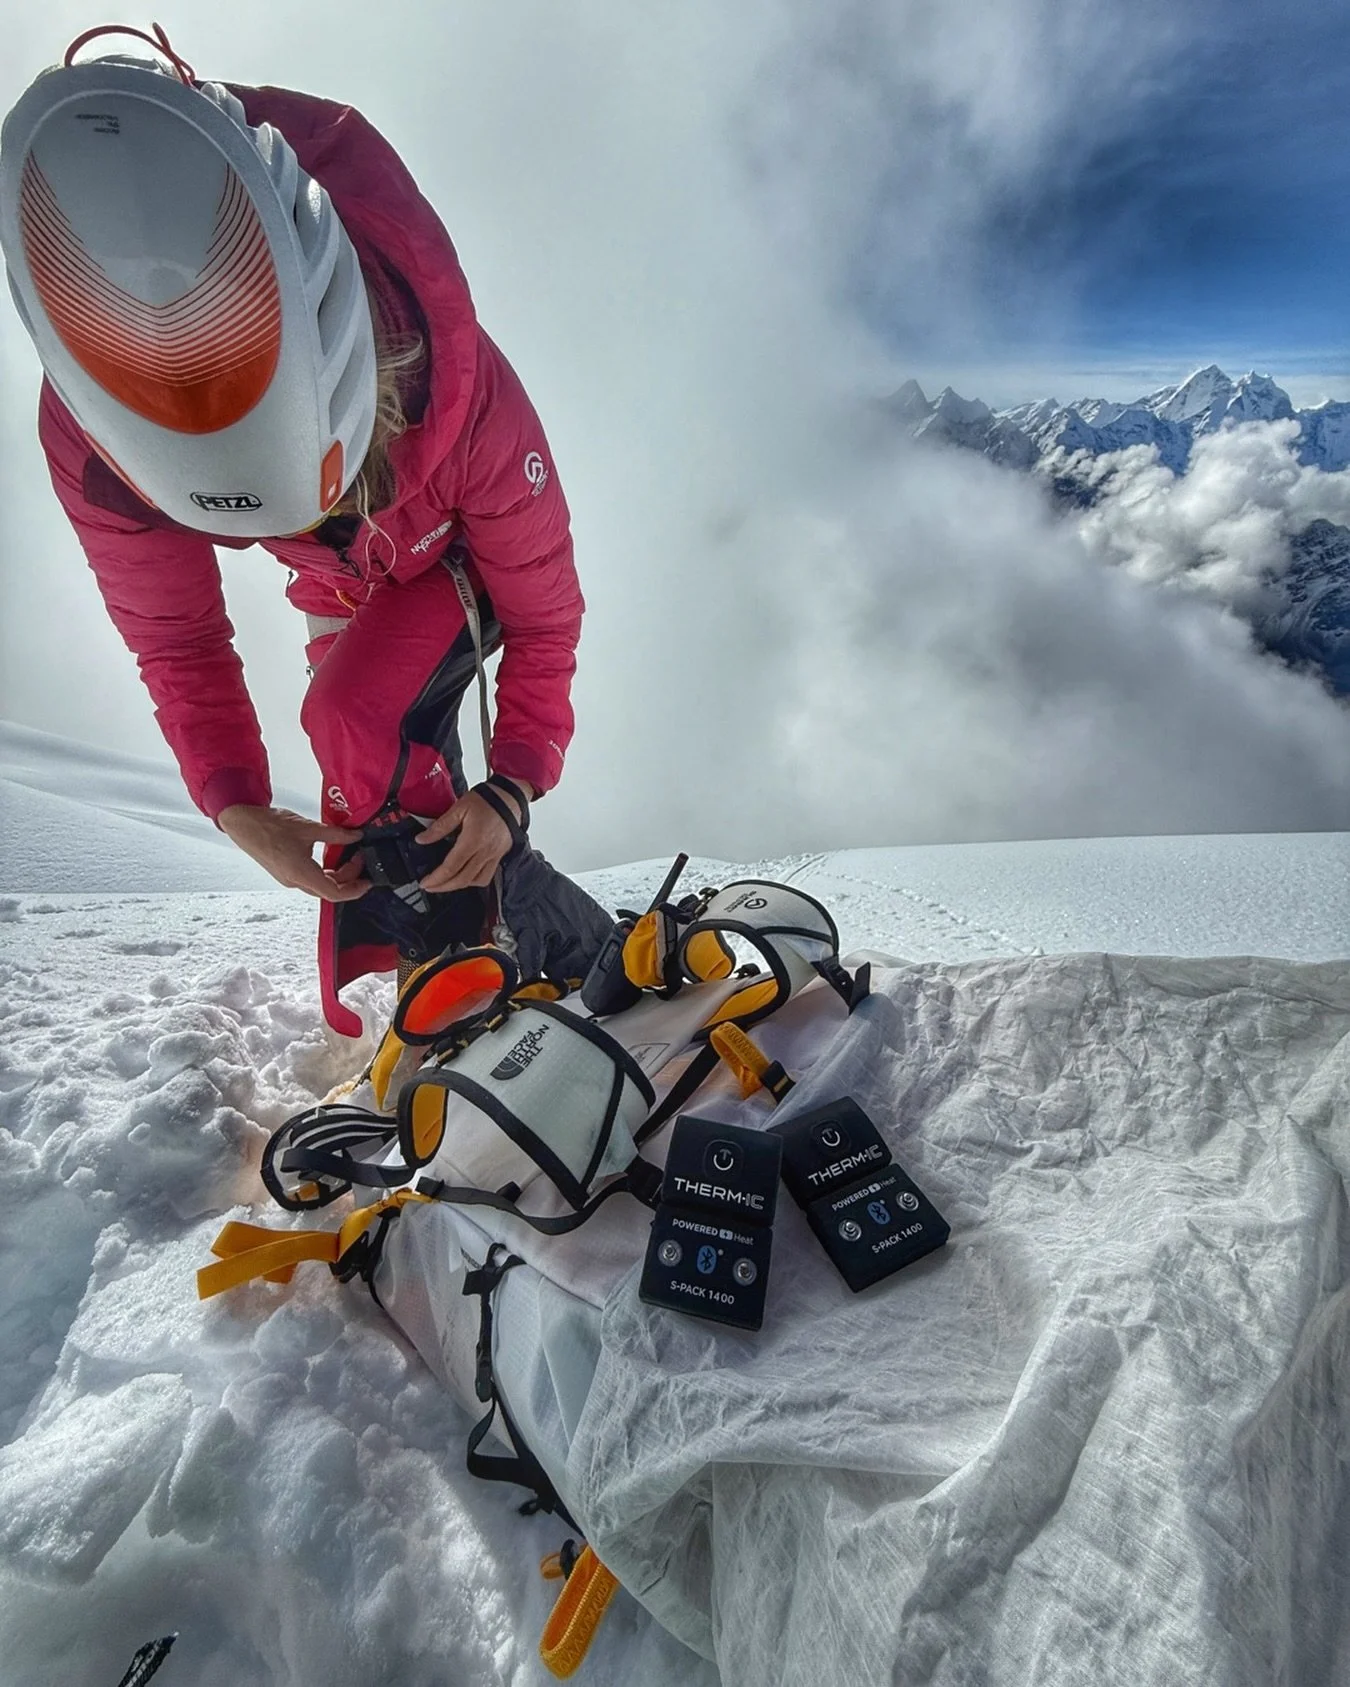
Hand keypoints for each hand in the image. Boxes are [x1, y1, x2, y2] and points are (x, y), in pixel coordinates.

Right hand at [218, 804, 368, 901]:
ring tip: (350, 856)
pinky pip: (310, 879)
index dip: (354, 890)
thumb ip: (336, 835)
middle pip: (329, 890)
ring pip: (320, 885)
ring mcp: (288, 879)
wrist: (243, 823)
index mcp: (301, 873)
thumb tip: (356, 836)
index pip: (334, 893)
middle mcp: (294, 881)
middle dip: (349, 878)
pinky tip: (333, 857)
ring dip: (337, 875)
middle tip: (360, 859)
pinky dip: (325, 872)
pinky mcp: (285, 873)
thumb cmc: (270, 826)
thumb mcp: (309, 828)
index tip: (367, 882)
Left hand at [416, 788, 523, 893]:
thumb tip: (422, 839)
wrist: (510, 797)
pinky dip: (473, 881)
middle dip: (444, 887)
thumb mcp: (459, 808)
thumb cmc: (488, 800)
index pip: (451, 867)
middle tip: (430, 887)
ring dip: (458, 886)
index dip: (436, 878)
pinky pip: (487, 876)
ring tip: (445, 883)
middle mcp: (485, 851)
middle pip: (462, 879)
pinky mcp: (499, 855)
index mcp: (473, 840)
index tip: (425, 883)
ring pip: (476, 881)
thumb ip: (440, 826)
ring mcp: (494, 855)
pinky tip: (464, 876)